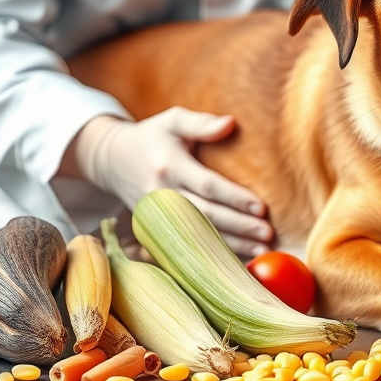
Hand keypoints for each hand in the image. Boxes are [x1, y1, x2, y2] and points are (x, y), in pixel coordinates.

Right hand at [71, 108, 273, 255]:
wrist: (113, 161)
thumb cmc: (152, 137)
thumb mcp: (173, 121)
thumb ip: (201, 124)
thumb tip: (231, 124)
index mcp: (170, 166)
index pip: (207, 185)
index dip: (234, 198)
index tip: (261, 207)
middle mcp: (162, 194)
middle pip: (205, 215)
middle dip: (238, 226)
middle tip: (267, 233)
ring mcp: (157, 216)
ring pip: (197, 235)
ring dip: (230, 245)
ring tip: (260, 249)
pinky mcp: (154, 229)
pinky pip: (186, 245)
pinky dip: (210, 254)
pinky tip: (235, 259)